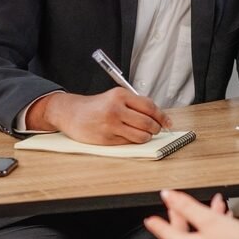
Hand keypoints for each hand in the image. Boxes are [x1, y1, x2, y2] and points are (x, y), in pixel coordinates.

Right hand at [29, 88, 170, 144]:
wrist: (71, 113)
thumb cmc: (96, 106)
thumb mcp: (115, 96)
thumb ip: (135, 104)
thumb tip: (158, 116)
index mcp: (120, 95)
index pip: (150, 107)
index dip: (162, 116)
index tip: (167, 122)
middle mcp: (115, 109)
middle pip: (148, 122)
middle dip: (156, 128)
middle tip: (157, 129)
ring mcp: (110, 125)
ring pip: (141, 136)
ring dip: (147, 137)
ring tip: (144, 134)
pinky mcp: (106, 139)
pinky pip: (129, 143)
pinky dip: (133, 141)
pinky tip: (129, 136)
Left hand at [145, 190, 238, 238]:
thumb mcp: (209, 220)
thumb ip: (186, 206)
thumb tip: (169, 197)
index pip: (165, 232)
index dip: (158, 222)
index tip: (150, 220)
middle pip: (183, 235)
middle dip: (189, 215)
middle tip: (185, 205)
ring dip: (205, 224)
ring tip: (218, 210)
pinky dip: (213, 236)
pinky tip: (226, 228)